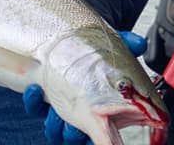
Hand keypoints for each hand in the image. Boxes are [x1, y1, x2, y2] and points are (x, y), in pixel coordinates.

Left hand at [22, 31, 146, 143]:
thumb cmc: (96, 49)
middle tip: (72, 128)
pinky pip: (35, 108)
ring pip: (56, 129)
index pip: (105, 133)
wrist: (70, 39)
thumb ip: (128, 44)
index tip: (92, 139)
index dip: (99, 140)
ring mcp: (61, 106)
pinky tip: (35, 89)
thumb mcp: (113, 46)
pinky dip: (34, 102)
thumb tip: (139, 43)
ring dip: (55, 125)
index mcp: (104, 107)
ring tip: (55, 113)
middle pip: (77, 136)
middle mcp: (83, 112)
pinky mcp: (42, 98)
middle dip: (72, 135)